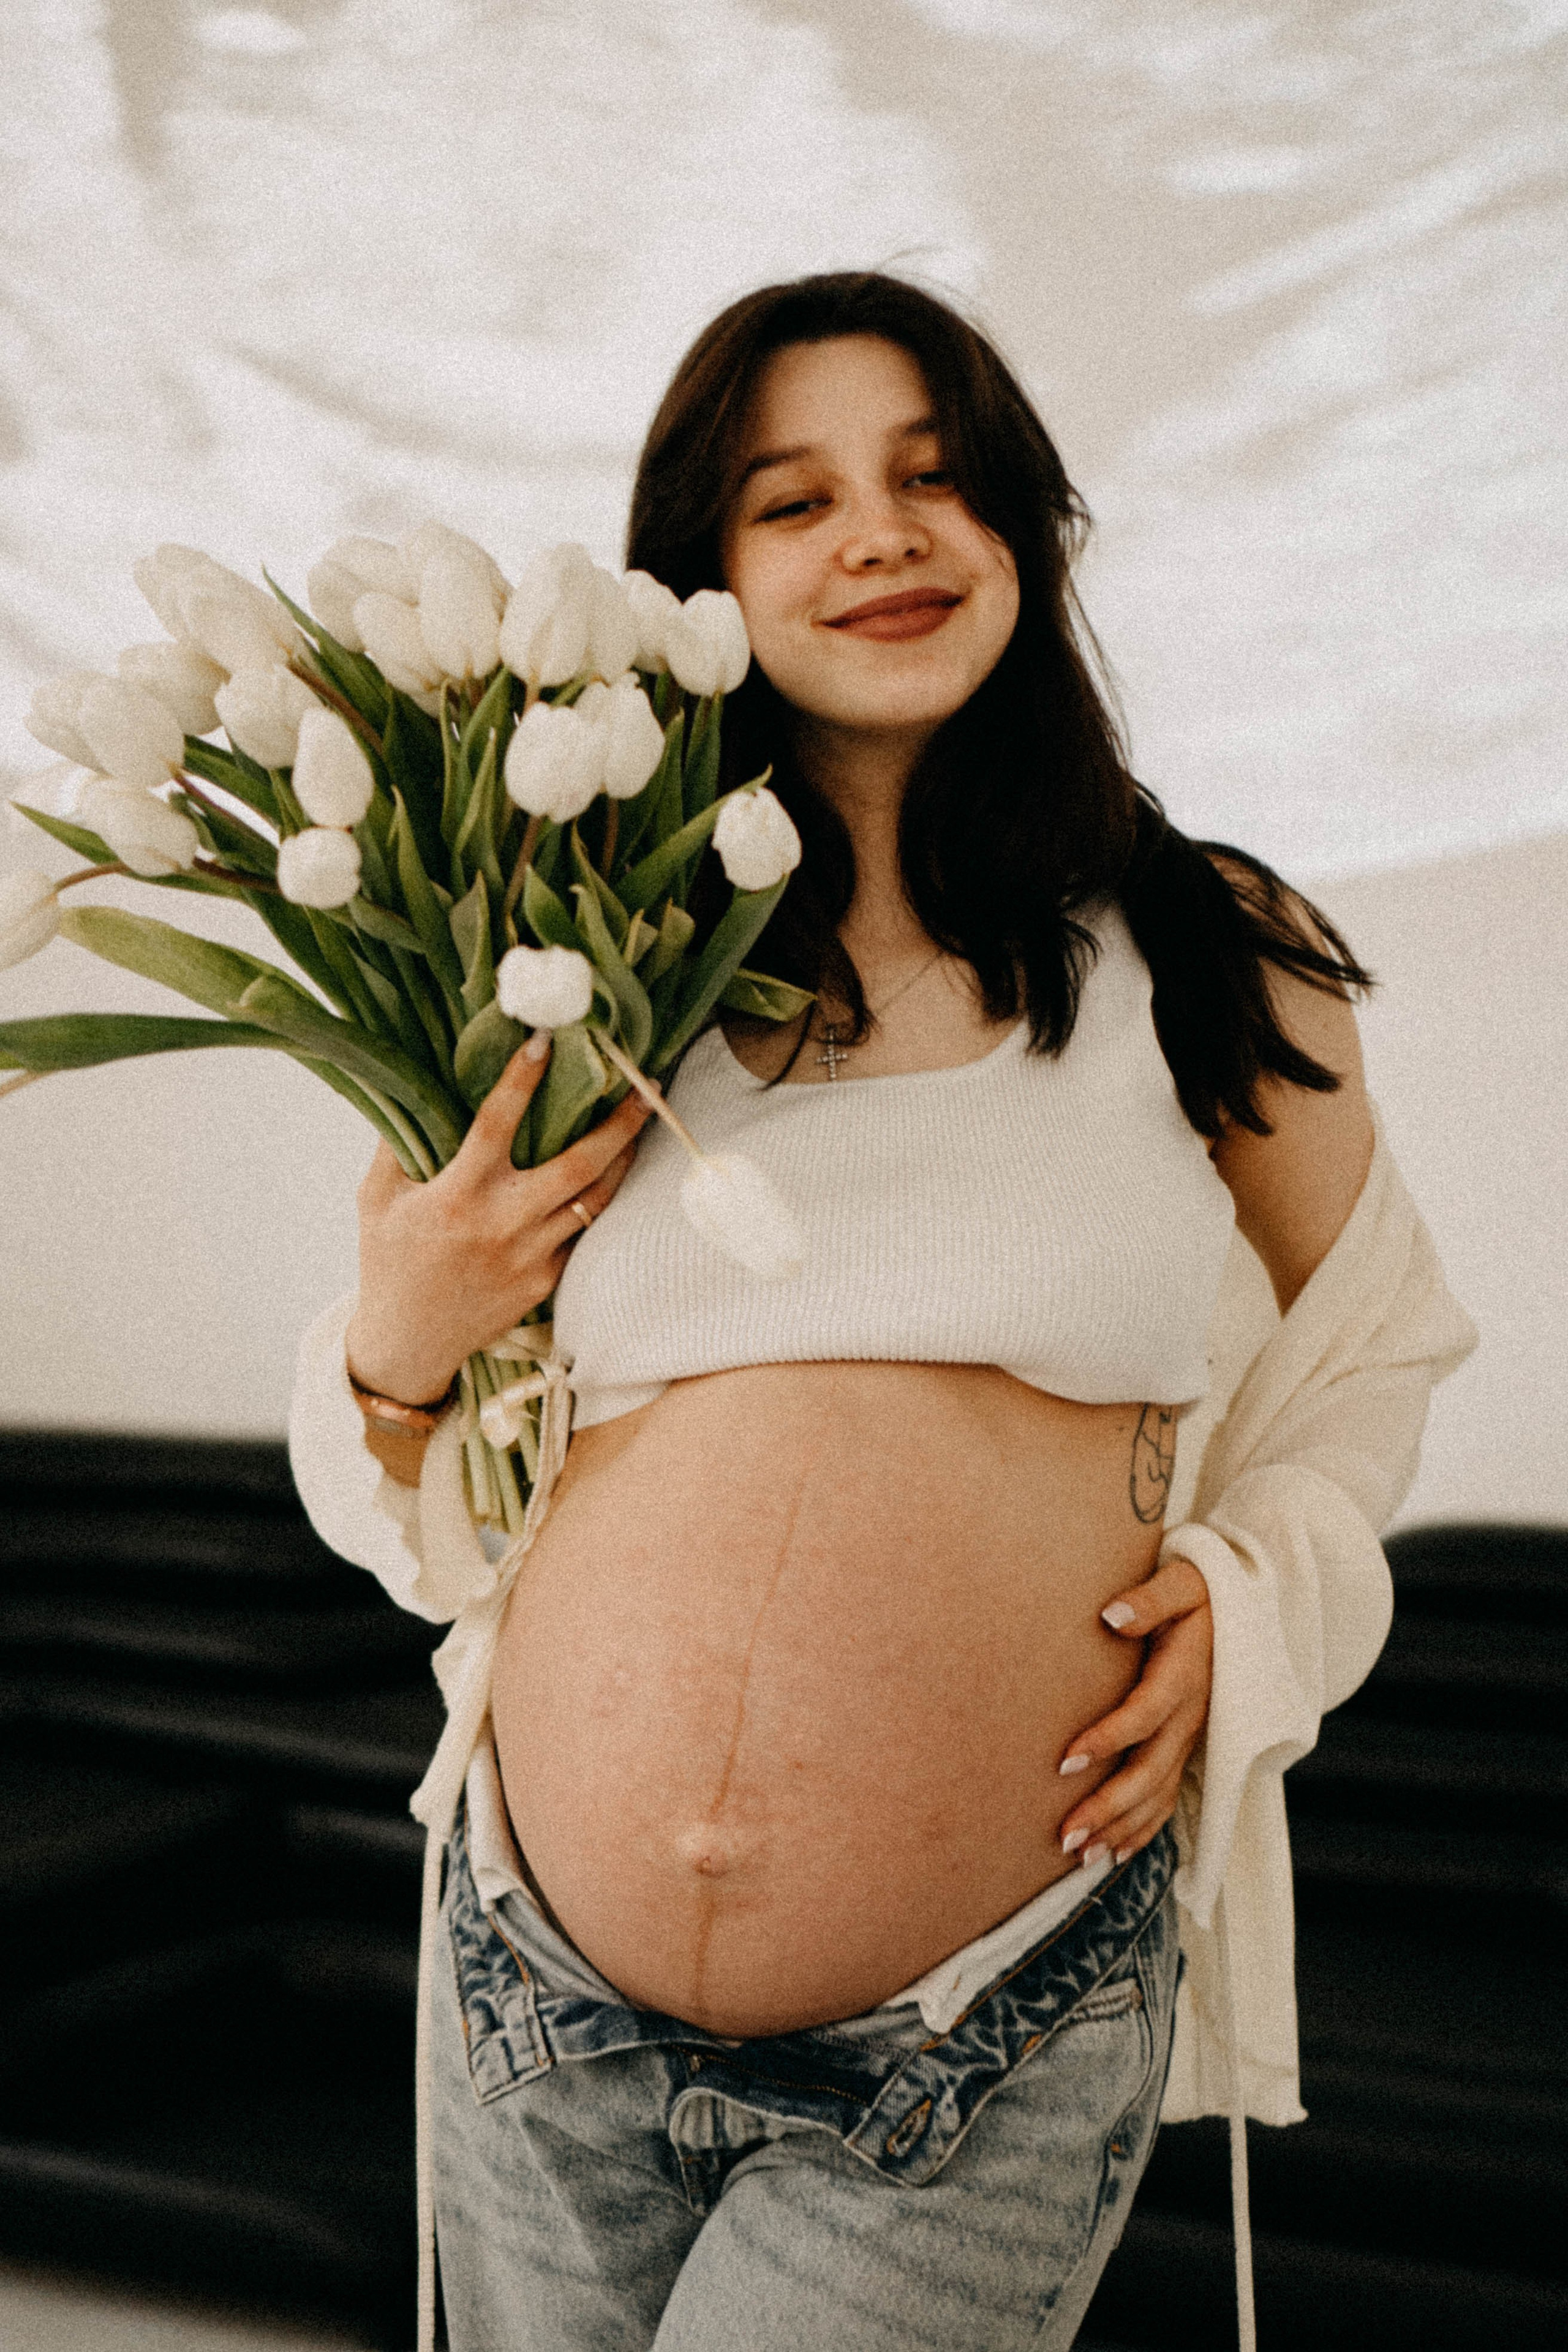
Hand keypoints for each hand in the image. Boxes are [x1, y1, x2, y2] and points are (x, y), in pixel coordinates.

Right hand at [345, 1037, 650, 1404]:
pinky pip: (582, 1234)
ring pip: (594, 1200)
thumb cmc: (387, 1261)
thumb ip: (395, 1145)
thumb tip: (416, 1086)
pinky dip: (599, 1201)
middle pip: (577, 1165)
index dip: (521, 1080)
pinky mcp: (545, 1282)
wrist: (408, 1344)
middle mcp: (501, 1224)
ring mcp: (530, 1256)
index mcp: (457, 1196)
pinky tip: (613, 1174)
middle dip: (617, 1123)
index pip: (496, 1125)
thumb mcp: (376, 1199)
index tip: (545, 1040)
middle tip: (644, 1087)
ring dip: (623, 1159)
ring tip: (643, 1122)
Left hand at [1056, 1558, 1212, 1864]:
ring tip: (1079, 1857)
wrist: (1241, 1604)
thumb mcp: (1180, 1583)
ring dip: (1121, 1829)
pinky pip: (1170, 1796)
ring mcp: (1193, 1737)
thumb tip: (1111, 1615)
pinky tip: (1116, 1853)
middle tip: (1065, 1835)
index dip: (1108, 1740)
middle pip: (1150, 1772)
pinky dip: (1145, 1829)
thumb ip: (1150, 1600)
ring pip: (1159, 1794)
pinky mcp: (1190, 1746)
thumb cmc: (1198, 1589)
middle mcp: (1192, 1715)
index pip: (1145, 1715)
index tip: (1065, 1760)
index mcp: (1185, 1676)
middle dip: (1108, 1808)